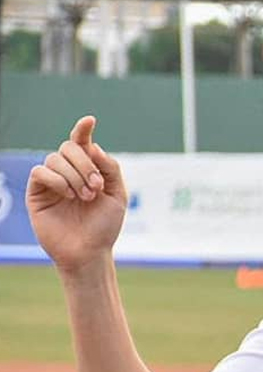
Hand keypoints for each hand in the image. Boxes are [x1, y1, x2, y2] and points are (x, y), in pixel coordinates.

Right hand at [26, 116, 127, 272]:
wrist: (90, 251)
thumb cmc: (104, 226)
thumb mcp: (117, 196)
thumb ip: (110, 169)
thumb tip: (92, 146)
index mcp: (88, 170)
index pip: (82, 143)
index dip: (83, 129)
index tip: (90, 120)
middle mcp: (68, 172)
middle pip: (70, 147)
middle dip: (85, 163)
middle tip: (96, 187)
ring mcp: (52, 181)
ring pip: (55, 158)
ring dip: (74, 175)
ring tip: (86, 196)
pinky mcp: (37, 192)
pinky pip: (40, 171)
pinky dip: (57, 179)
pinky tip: (68, 194)